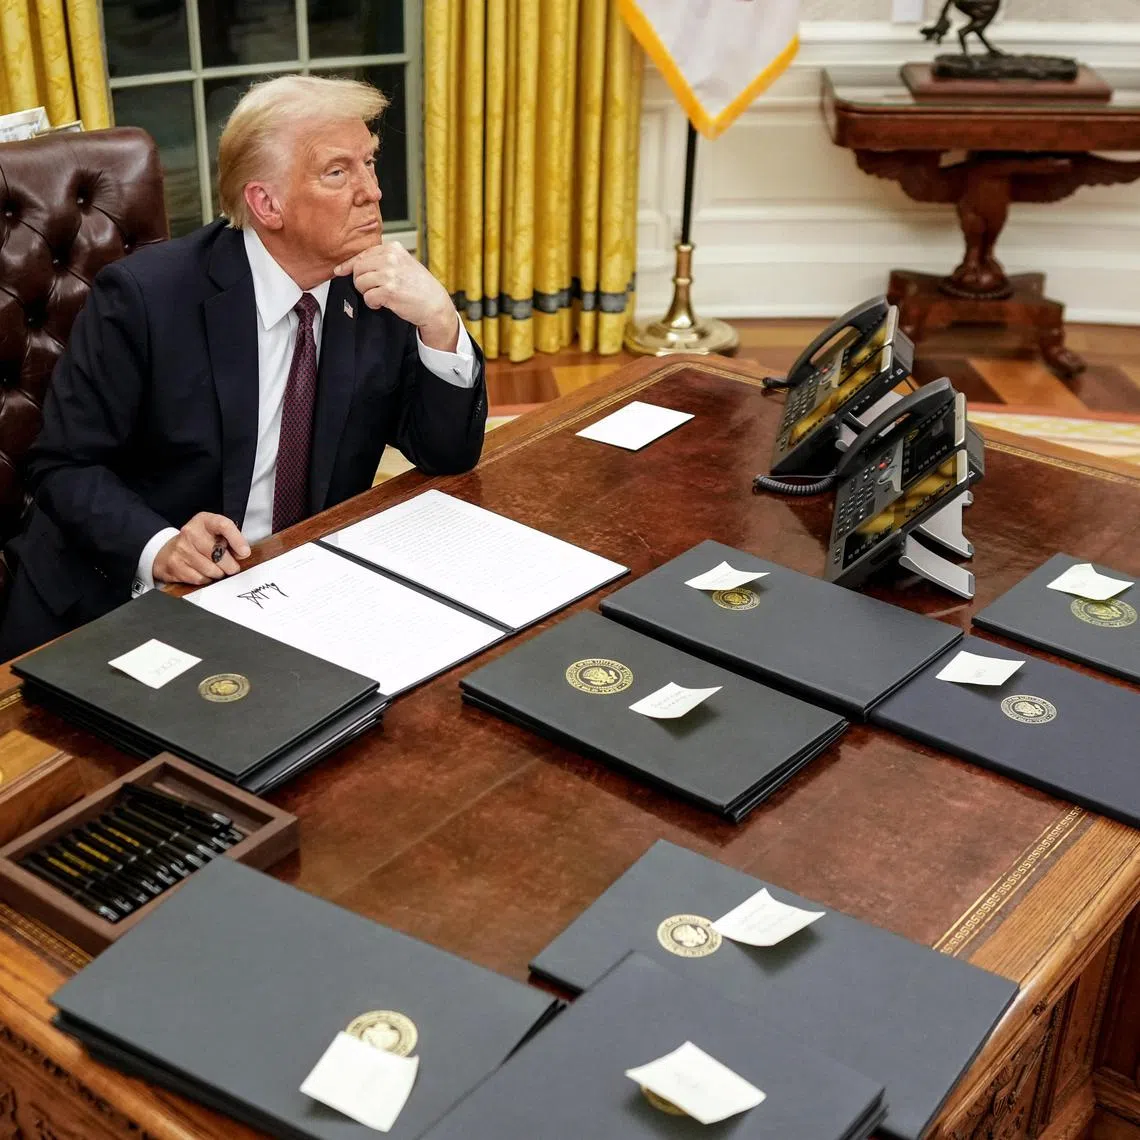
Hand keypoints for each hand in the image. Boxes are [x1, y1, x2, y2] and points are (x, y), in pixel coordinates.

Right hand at [153, 513, 250, 585]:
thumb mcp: (214, 533)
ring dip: (219, 573)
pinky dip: (206, 579)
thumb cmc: (198, 542)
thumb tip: (242, 553)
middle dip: (230, 565)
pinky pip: (200, 578)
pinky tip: (204, 572)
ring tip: (216, 568)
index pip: (223, 525)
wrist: (169, 550)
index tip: (244, 552)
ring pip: (211, 569)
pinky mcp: (175, 564)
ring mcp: (181, 548)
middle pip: (218, 554)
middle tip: (232, 567)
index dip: (237, 540)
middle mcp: (191, 532)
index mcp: (204, 521)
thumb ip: (230, 540)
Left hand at [334, 240, 458, 351]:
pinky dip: (372, 303)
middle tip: (374, 289)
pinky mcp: (389, 291)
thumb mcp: (403, 264)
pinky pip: (368, 297)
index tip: (340, 271)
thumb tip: (351, 266)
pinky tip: (383, 304)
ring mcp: (389, 274)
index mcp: (393, 248)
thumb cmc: (420, 287)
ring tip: (380, 296)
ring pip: (360, 282)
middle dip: (361, 282)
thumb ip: (382, 261)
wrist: (435, 304)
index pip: (362, 254)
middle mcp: (391, 258)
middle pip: (358, 269)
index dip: (349, 265)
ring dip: (367, 293)